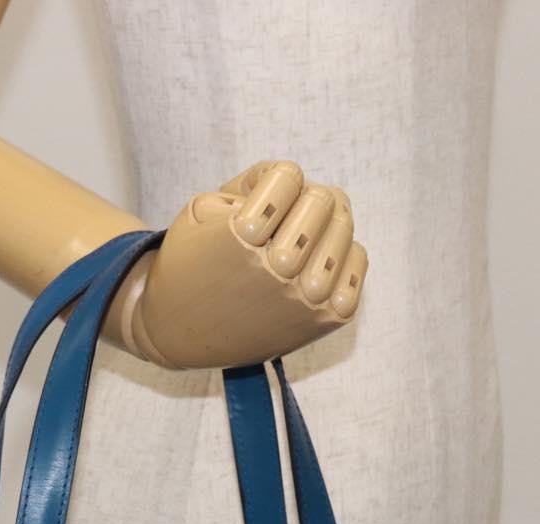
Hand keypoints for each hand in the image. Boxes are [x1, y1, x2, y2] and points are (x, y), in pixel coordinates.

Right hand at [116, 161, 367, 368]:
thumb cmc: (192, 263)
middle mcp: (277, 270)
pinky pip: (358, 260)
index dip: (272, 184)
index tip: (255, 207)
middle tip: (281, 222)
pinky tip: (315, 262)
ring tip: (298, 242)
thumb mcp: (202, 207)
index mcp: (242, 237)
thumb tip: (303, 183)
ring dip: (324, 226)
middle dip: (302, 200)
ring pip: (344, 227)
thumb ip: (253, 179)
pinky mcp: (327, 318)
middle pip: (323, 200)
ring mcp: (306, 297)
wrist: (181, 332)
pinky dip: (343, 253)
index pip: (289, 176)